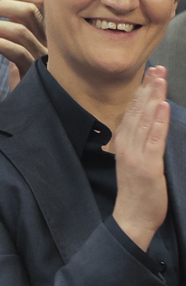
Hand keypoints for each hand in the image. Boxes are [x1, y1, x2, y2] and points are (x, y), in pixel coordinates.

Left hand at [0, 0, 46, 88]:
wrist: (32, 102)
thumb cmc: (25, 69)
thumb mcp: (24, 43)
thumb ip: (19, 25)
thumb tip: (3, 4)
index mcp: (49, 30)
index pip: (41, 3)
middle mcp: (51, 41)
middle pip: (30, 12)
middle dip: (3, 7)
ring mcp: (44, 57)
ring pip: (20, 31)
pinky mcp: (34, 73)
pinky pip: (18, 53)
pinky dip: (1, 44)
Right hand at [112, 66, 170, 250]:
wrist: (132, 216)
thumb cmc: (136, 191)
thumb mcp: (133, 162)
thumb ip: (139, 142)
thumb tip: (149, 125)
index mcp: (122, 142)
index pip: (132, 111)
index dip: (142, 91)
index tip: (150, 74)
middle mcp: (126, 143)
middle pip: (137, 110)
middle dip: (148, 88)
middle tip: (157, 68)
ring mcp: (136, 153)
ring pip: (144, 119)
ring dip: (153, 98)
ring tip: (160, 79)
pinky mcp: (148, 164)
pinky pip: (154, 138)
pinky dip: (158, 121)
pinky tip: (162, 106)